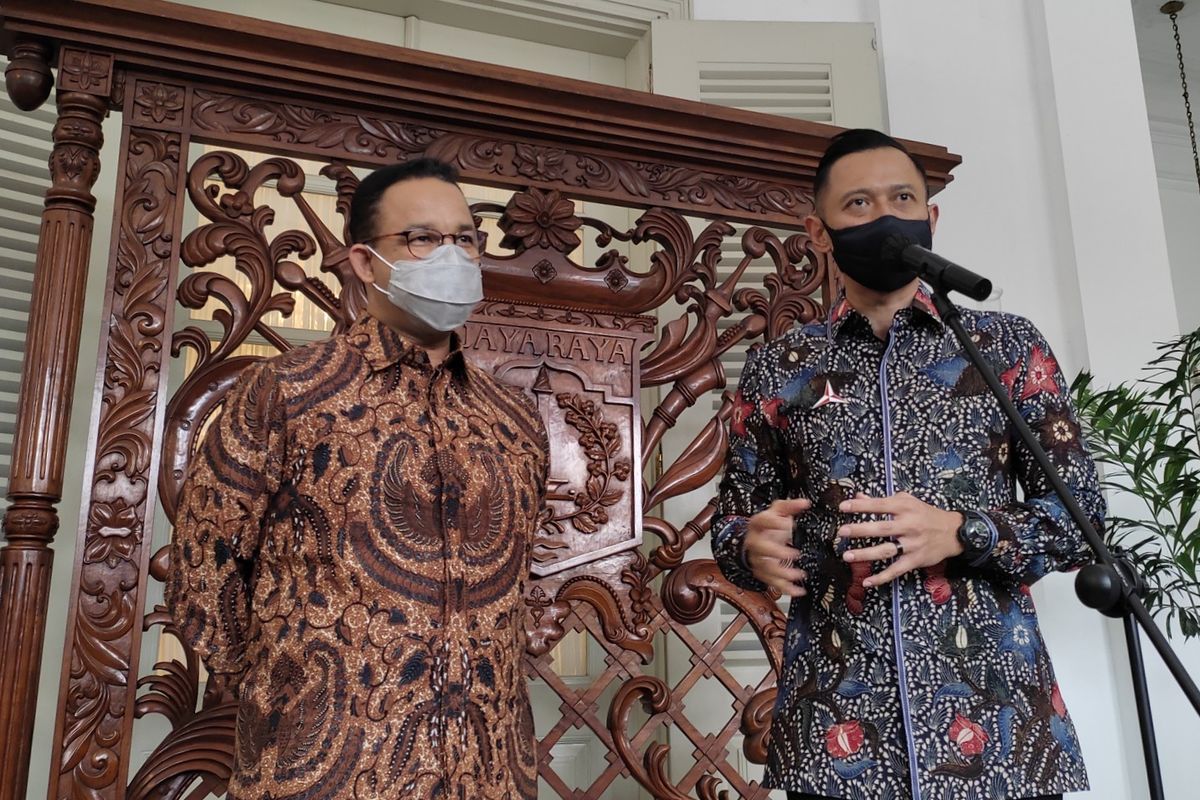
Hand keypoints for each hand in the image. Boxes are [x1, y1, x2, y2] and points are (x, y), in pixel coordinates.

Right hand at [744, 498, 811, 596]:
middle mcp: (755, 543)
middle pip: (761, 549)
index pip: (762, 521)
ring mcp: (758, 559)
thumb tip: (805, 502)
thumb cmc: (770, 525)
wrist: (757, 540)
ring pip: (766, 569)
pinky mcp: (763, 573)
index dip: (772, 523)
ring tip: (799, 575)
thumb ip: (790, 506)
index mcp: (758, 524)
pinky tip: (799, 590)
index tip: (787, 523)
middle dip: (777, 553)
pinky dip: (786, 588)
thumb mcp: (778, 511)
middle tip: (794, 554)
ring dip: (782, 574)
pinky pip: (772, 583)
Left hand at [837, 492, 964, 587]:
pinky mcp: (916, 560)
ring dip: (866, 554)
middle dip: (860, 530)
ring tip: (847, 556)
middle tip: (842, 531)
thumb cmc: (925, 514)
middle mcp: (909, 525)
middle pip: (882, 528)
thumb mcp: (907, 502)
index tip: (843, 507)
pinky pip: (896, 570)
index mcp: (905, 508)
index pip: (880, 505)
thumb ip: (882, 501)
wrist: (954, 532)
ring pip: (886, 550)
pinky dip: (882, 577)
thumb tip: (858, 496)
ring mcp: (912, 544)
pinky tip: (866, 581)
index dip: (861, 506)